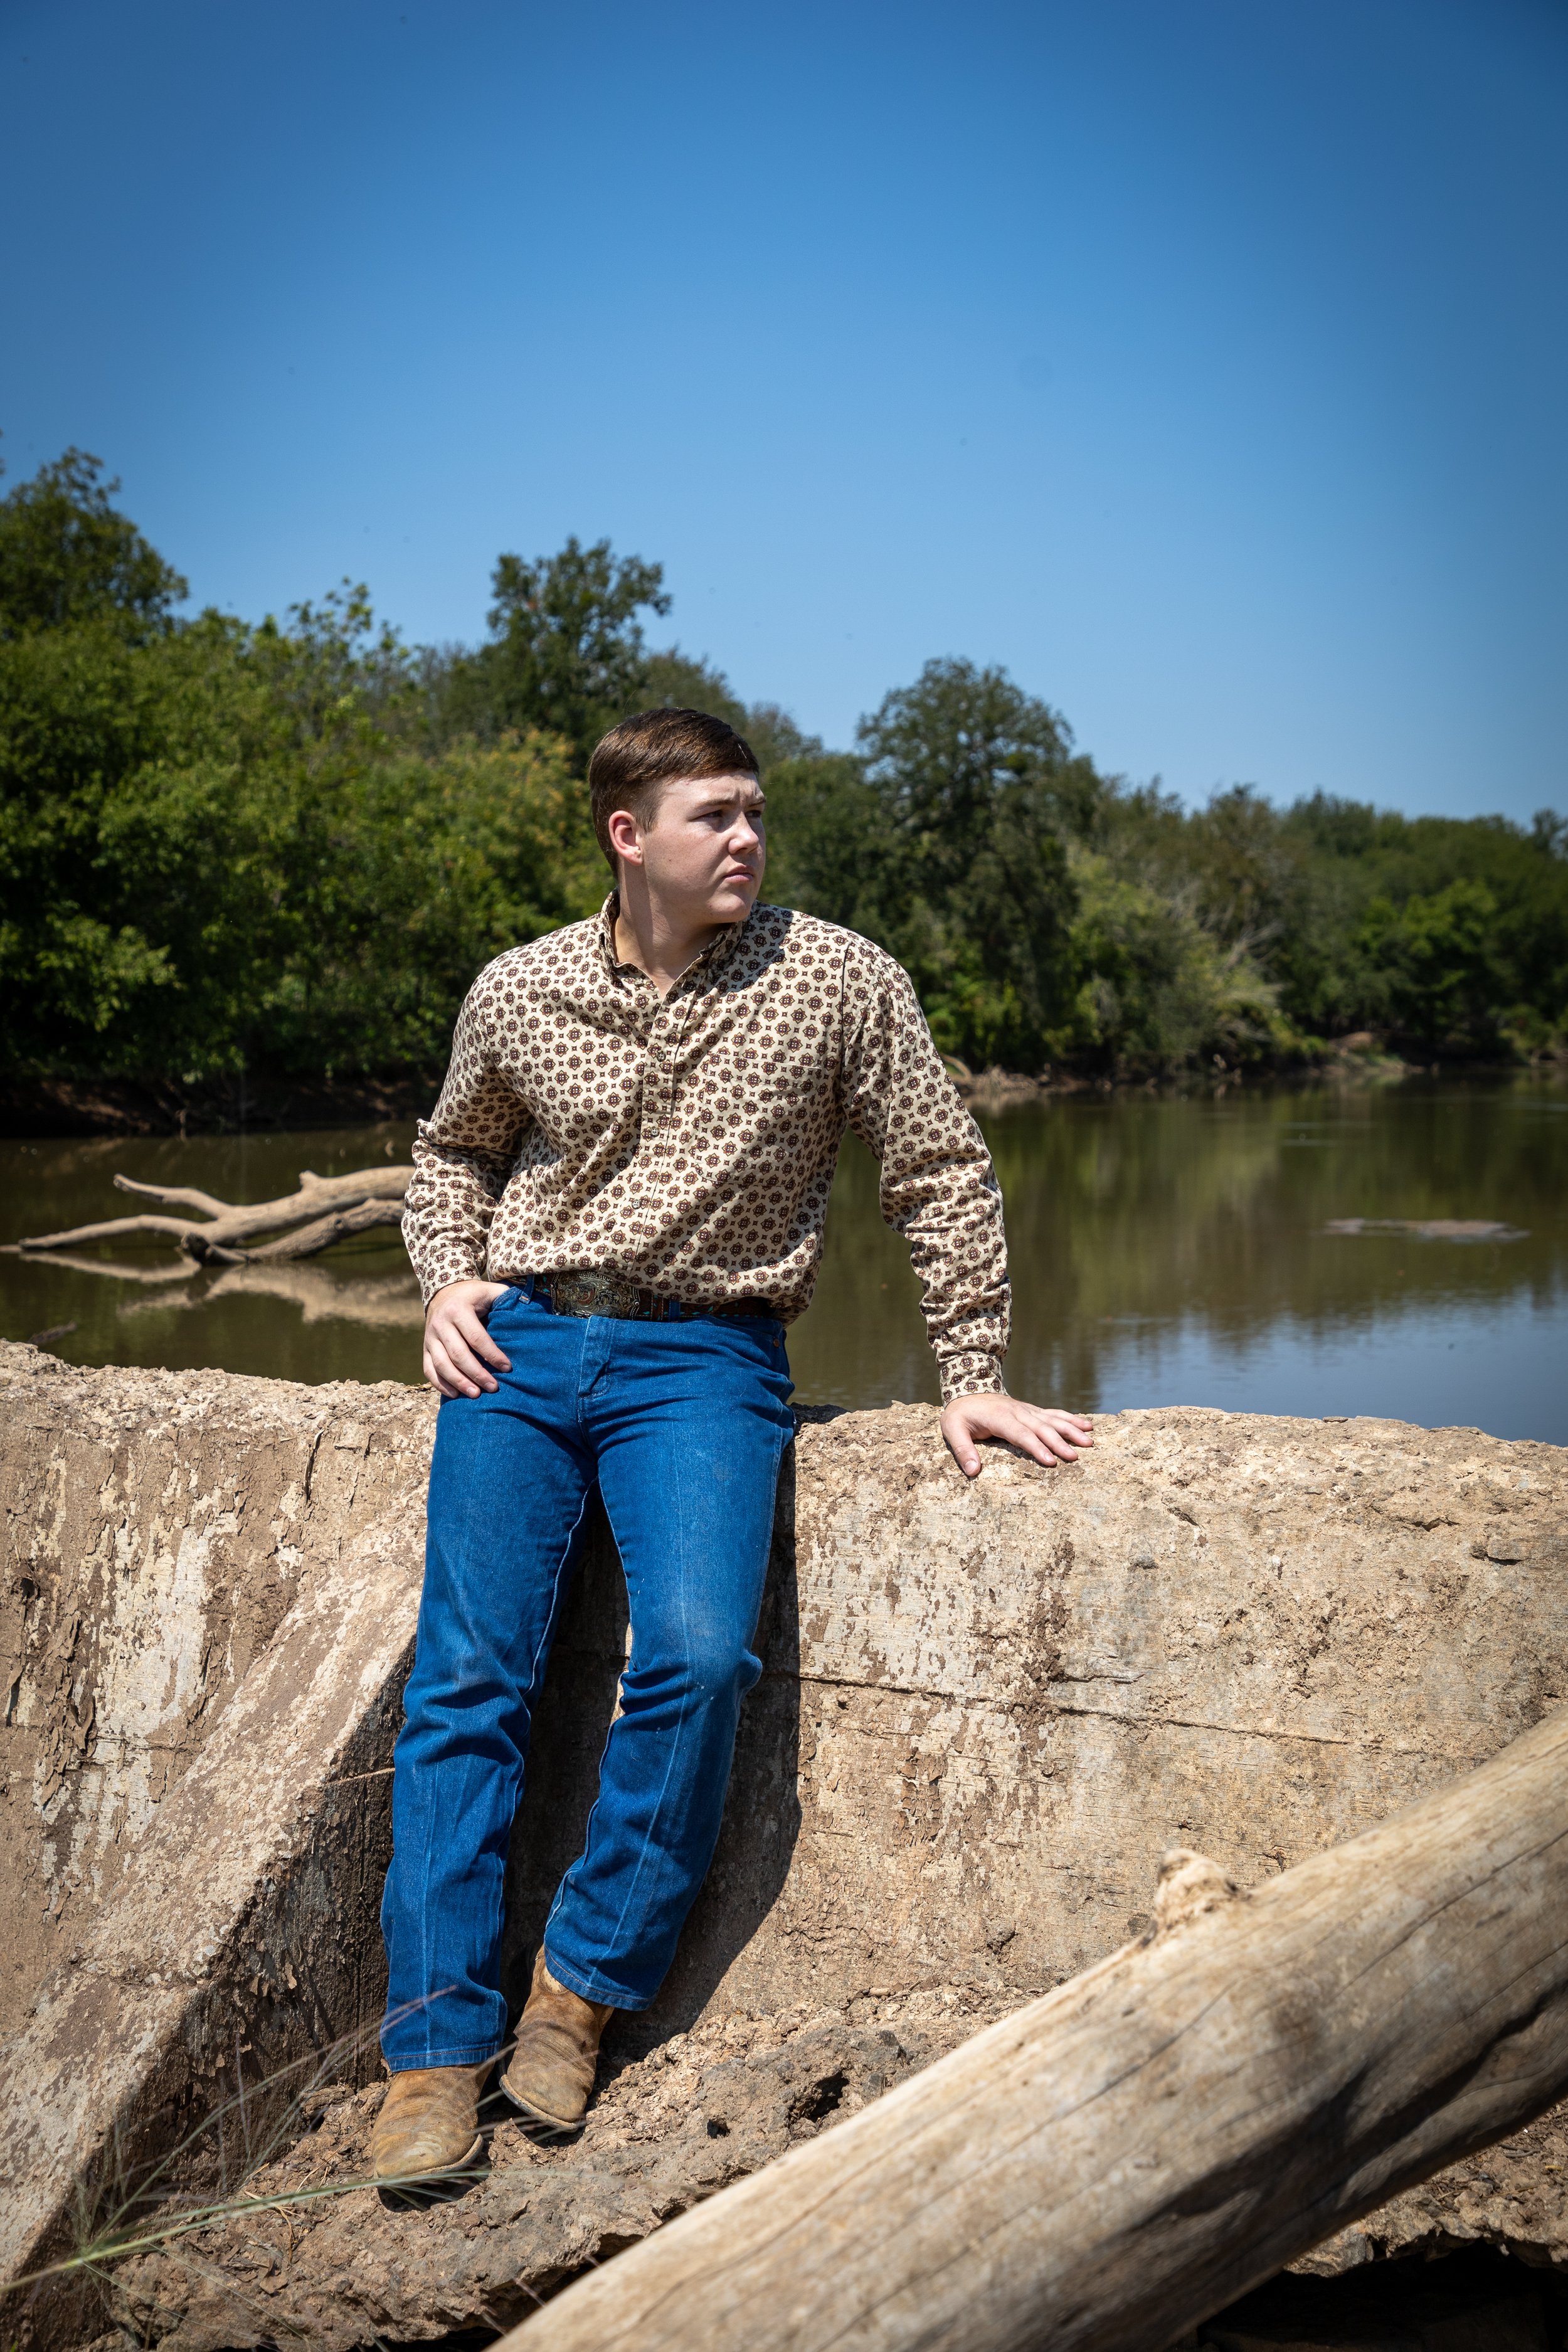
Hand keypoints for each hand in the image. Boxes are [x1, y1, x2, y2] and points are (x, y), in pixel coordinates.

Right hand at [423, 1279, 510, 1398]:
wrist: (443, 1292)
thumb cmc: (474, 1295)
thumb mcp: (490, 1290)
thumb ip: (507, 1298)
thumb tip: (528, 1311)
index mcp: (458, 1309)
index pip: (476, 1337)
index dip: (492, 1354)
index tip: (507, 1368)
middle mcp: (441, 1323)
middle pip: (458, 1354)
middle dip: (477, 1373)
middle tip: (493, 1388)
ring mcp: (430, 1337)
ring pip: (441, 1364)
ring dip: (459, 1382)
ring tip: (476, 1395)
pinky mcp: (424, 1347)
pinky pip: (429, 1369)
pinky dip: (440, 1384)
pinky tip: (455, 1394)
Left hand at [940, 1394, 1093, 1478]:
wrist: (967, 1389)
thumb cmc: (960, 1414)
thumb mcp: (952, 1429)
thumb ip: (962, 1449)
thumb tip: (973, 1471)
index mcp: (999, 1418)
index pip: (1021, 1434)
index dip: (1037, 1447)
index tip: (1051, 1461)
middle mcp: (1017, 1412)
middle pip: (1042, 1428)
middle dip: (1059, 1443)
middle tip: (1075, 1457)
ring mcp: (1027, 1410)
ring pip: (1053, 1419)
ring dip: (1071, 1430)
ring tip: (1089, 1441)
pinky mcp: (1032, 1410)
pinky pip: (1054, 1414)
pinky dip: (1071, 1419)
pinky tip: (1087, 1425)